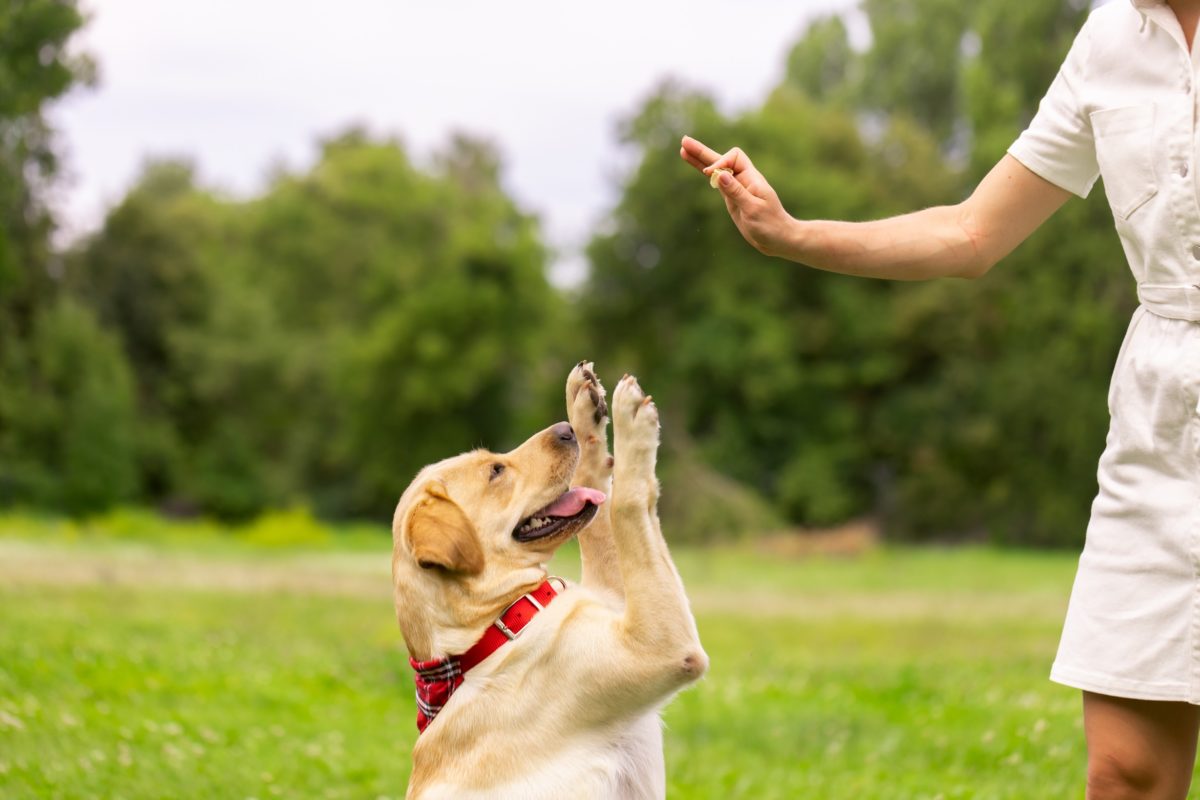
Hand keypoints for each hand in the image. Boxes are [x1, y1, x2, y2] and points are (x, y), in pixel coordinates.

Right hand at [679, 135, 795, 256]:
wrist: (778, 238)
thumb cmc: (771, 224)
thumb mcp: (753, 209)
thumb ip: (736, 191)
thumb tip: (720, 174)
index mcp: (751, 178)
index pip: (733, 158)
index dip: (720, 163)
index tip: (710, 176)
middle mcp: (743, 179)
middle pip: (721, 159)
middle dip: (703, 152)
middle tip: (684, 141)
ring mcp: (736, 188)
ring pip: (716, 169)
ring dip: (700, 160)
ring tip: (683, 150)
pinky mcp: (731, 197)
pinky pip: (716, 182)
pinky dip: (705, 174)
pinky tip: (696, 167)